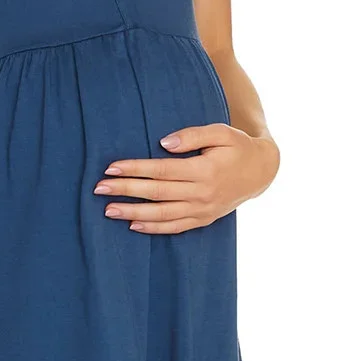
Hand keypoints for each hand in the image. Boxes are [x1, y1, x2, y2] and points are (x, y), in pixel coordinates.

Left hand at [94, 125, 279, 232]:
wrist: (262, 171)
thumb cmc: (238, 146)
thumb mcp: (221, 132)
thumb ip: (193, 135)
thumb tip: (163, 143)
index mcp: (204, 170)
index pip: (161, 170)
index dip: (135, 169)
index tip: (111, 168)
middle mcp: (202, 193)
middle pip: (157, 193)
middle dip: (125, 191)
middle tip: (99, 188)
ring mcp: (203, 210)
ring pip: (162, 215)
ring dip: (133, 213)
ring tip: (108, 210)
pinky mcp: (204, 219)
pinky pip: (175, 227)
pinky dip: (154, 228)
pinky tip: (133, 225)